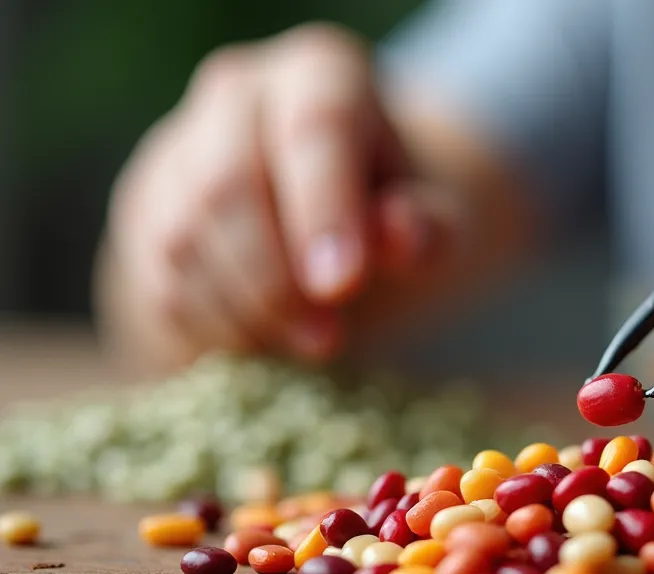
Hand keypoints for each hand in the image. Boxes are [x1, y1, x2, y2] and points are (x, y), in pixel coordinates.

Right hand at [103, 24, 462, 367]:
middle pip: (231, 183)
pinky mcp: (146, 207)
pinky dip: (213, 326)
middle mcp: (238, 93)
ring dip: (246, 310)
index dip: (325, 208)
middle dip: (277, 277)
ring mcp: (179, 146)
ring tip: (311, 345)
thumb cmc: (392, 217)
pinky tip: (266, 345)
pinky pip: (161, 278)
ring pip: (185, 237)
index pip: (315, 126)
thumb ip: (427, 228)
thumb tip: (402, 236)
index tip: (342, 284)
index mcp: (320, 74)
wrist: (330, 232)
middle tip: (328, 339)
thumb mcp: (434, 218)